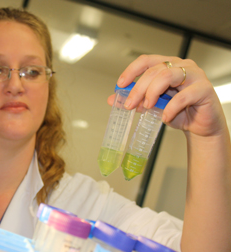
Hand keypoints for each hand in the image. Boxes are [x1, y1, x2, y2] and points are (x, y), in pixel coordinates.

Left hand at [108, 54, 227, 137]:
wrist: (200, 126)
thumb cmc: (179, 112)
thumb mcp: (153, 106)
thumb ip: (135, 100)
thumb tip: (112, 99)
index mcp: (169, 65)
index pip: (147, 60)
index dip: (131, 71)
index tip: (120, 85)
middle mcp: (182, 66)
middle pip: (154, 70)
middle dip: (138, 88)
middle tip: (129, 104)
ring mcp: (194, 75)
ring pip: (166, 76)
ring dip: (151, 93)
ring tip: (147, 107)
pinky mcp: (204, 89)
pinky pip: (183, 96)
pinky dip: (170, 108)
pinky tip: (164, 117)